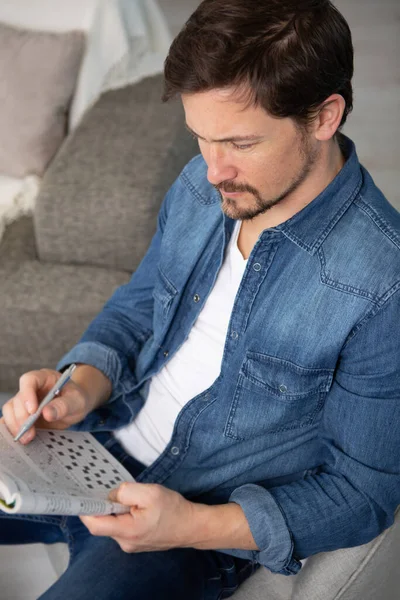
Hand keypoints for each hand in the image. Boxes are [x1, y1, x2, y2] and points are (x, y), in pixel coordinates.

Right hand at [0, 368, 92, 444]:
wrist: (76, 407)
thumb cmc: (76, 399)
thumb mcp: (77, 401)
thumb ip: (64, 405)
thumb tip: (47, 413)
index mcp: (45, 378)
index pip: (29, 380)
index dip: (27, 394)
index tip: (33, 411)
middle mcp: (31, 388)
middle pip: (18, 398)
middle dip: (22, 416)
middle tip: (30, 432)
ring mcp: (25, 402)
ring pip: (10, 410)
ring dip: (15, 425)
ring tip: (27, 438)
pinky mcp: (22, 415)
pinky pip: (10, 420)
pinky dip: (11, 429)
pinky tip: (19, 438)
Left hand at [80, 483, 195, 552]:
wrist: (192, 526)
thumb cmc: (173, 509)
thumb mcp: (150, 492)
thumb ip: (126, 492)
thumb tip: (111, 495)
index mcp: (127, 531)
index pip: (95, 524)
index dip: (85, 510)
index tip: (80, 496)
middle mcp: (125, 542)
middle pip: (103, 522)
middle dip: (107, 505)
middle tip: (118, 491)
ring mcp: (130, 544)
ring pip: (114, 523)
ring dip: (118, 509)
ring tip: (135, 499)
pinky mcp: (136, 541)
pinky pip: (123, 526)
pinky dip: (125, 515)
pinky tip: (138, 506)